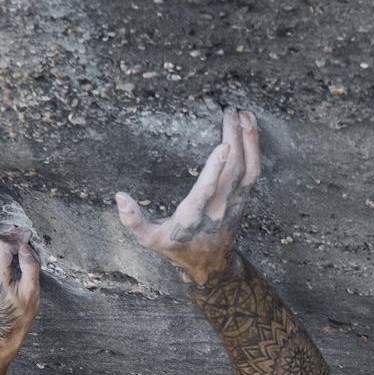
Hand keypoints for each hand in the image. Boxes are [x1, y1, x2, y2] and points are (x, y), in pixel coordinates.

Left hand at [0, 228, 39, 351]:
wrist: (5, 328)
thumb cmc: (20, 314)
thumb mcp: (32, 293)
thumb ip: (30, 268)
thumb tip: (25, 247)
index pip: (2, 245)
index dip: (16, 238)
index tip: (28, 237)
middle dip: (6, 234)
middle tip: (20, 236)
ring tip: (12, 240)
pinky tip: (4, 247)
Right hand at [114, 108, 261, 280]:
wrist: (210, 263)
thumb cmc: (177, 247)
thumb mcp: (150, 239)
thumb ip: (133, 220)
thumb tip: (119, 197)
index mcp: (192, 219)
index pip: (207, 192)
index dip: (216, 170)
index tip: (223, 147)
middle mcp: (217, 210)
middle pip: (233, 173)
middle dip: (234, 140)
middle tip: (229, 112)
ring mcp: (233, 203)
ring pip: (248, 170)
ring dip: (248, 141)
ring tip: (244, 114)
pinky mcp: (242, 198)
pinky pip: (253, 171)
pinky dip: (254, 148)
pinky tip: (249, 127)